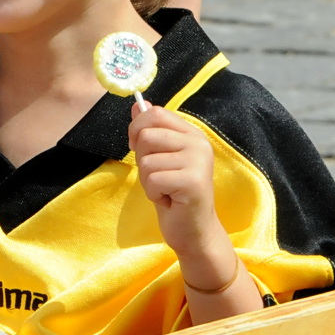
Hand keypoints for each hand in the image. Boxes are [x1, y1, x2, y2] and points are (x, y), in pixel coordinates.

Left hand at [129, 104, 218, 254]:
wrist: (193, 229)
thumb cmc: (174, 194)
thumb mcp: (159, 158)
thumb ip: (151, 131)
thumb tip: (137, 105)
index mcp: (192, 133)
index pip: (156, 113)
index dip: (137, 128)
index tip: (138, 147)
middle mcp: (198, 143)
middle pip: (147, 135)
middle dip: (142, 158)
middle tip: (157, 175)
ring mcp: (198, 161)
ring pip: (147, 160)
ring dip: (148, 180)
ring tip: (165, 189)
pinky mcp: (192, 181)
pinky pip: (152, 179)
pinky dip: (153, 193)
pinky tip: (168, 199)